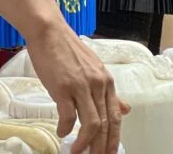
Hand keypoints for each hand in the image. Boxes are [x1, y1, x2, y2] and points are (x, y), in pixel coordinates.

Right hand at [25, 20, 128, 153]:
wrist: (48, 30)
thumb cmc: (66, 48)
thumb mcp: (93, 68)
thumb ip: (107, 90)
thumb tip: (124, 108)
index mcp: (106, 81)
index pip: (115, 117)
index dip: (114, 139)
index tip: (109, 152)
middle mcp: (98, 85)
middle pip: (106, 125)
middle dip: (102, 147)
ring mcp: (81, 86)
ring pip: (91, 124)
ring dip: (85, 144)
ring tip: (77, 152)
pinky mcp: (63, 87)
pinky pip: (69, 116)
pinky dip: (67, 128)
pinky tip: (62, 133)